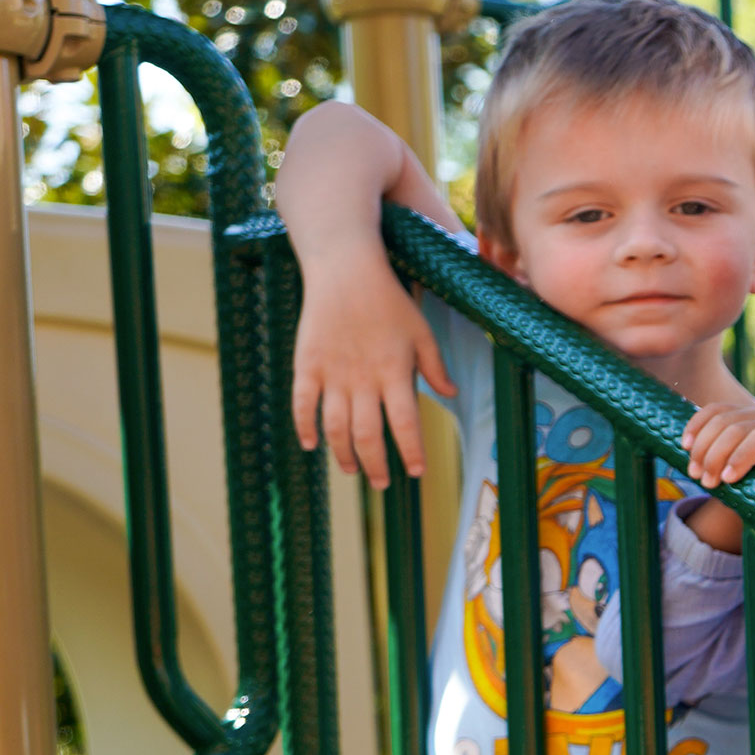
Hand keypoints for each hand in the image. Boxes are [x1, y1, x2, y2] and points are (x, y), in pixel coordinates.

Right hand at [289, 253, 454, 488]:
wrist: (346, 272)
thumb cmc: (390, 301)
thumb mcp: (422, 332)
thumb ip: (435, 367)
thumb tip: (452, 394)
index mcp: (395, 372)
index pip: (405, 424)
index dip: (411, 452)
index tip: (416, 472)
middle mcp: (363, 379)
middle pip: (367, 435)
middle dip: (376, 465)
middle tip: (383, 482)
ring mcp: (332, 373)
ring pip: (335, 427)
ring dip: (343, 454)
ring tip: (352, 470)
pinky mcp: (307, 365)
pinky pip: (302, 405)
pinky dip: (304, 428)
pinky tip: (311, 445)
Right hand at [680, 401, 754, 489]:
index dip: (741, 457)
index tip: (726, 481)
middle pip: (736, 429)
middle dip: (716, 456)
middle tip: (705, 483)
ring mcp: (749, 413)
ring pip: (720, 420)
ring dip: (702, 446)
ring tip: (694, 472)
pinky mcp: (732, 411)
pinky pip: (710, 411)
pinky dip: (695, 426)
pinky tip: (685, 444)